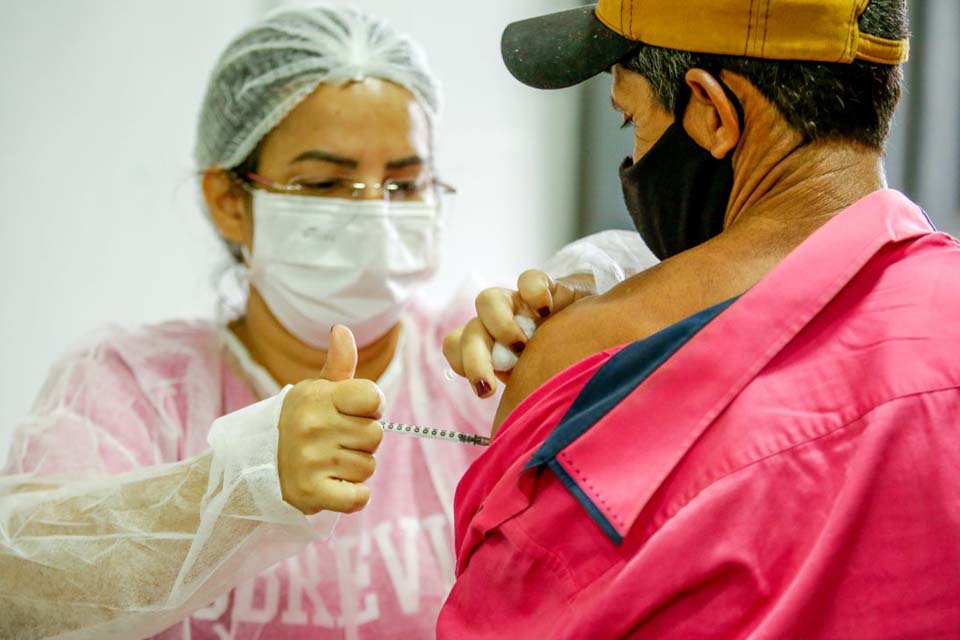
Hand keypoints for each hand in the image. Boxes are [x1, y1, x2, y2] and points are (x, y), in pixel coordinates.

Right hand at [277, 325, 383, 514]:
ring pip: (368, 467)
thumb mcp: (314, 390)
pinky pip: (359, 497)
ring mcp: (312, 460)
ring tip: (328, 463)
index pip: (373, 397)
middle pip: (375, 436)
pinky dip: (353, 496)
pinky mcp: (311, 492)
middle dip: (361, 441)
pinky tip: (334, 485)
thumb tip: (342, 329)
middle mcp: (314, 426)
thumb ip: (338, 363)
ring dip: (354, 469)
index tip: (356, 412)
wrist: (254, 465)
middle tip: (336, 442)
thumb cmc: (297, 422)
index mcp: (318, 397)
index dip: (372, 407)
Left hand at [443, 270, 595, 397]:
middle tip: (490, 386)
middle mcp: (499, 323)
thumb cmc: (565, 367)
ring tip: (524, 345)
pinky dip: (534, 294)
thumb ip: (520, 400)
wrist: (602, 336)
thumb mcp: (538, 387)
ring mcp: (520, 303)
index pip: (455, 345)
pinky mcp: (547, 287)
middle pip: (468, 331)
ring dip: (499, 325)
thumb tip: (507, 436)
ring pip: (486, 300)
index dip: (462, 363)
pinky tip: (548, 312)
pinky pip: (528, 280)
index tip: (486, 390)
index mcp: (490, 347)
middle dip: (475, 359)